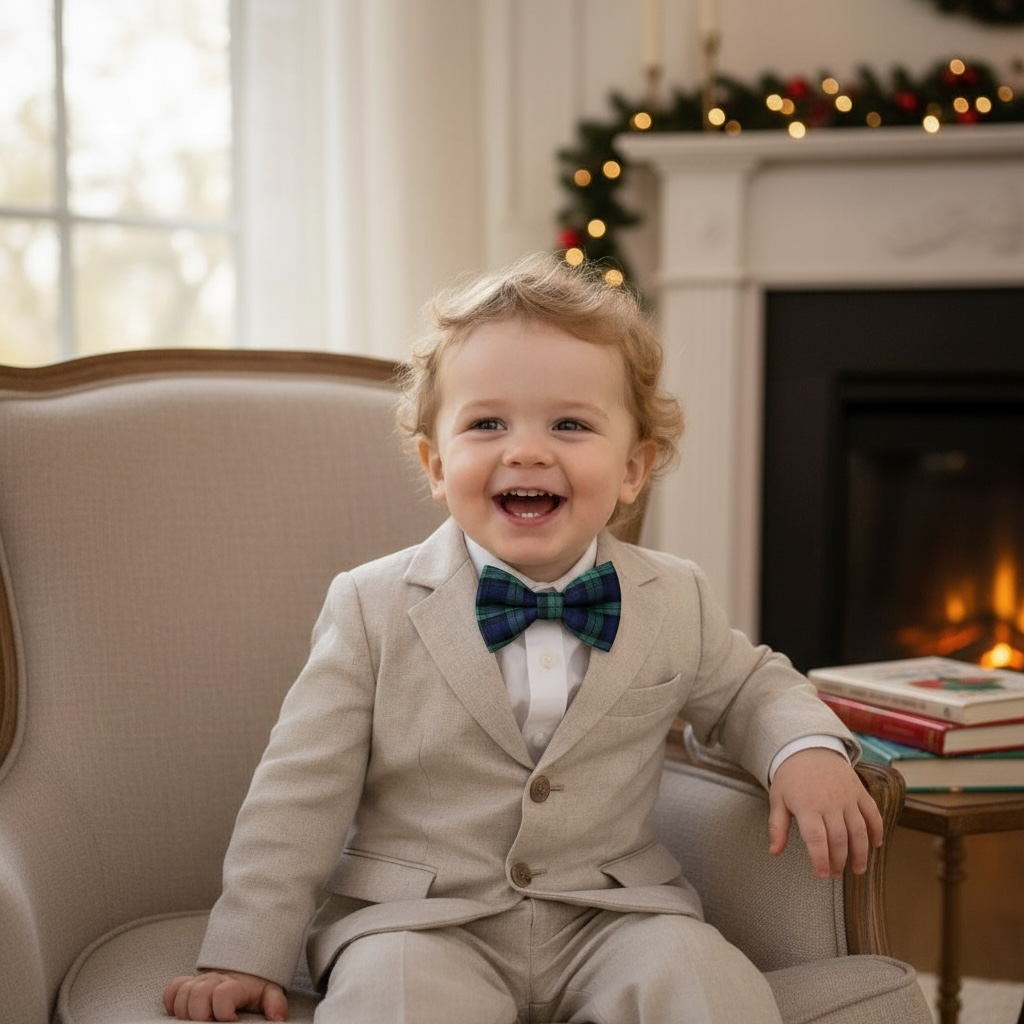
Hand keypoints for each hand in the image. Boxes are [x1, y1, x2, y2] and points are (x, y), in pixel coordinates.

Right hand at [163, 970, 287, 1021]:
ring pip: (182, 994)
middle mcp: (215, 980)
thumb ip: (275, 1003)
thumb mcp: (269, 992)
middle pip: (198, 994)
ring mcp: (200, 981)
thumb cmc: (255, 984)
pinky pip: (172, 990)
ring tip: (200, 1020)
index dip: (223, 1011)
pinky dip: (172, 1003)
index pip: (224, 994)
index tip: (231, 1021)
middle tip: (210, 1023)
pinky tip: (182, 1014)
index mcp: (236, 984)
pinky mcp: (188, 983)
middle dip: (200, 1015)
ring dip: (186, 1012)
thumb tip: (277, 1019)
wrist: (244, 963)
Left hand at [767, 748, 883, 878]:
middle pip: (839, 839)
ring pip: (859, 830)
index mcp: (807, 805)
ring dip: (860, 853)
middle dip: (839, 861)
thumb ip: (777, 827)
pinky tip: (875, 845)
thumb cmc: (791, 777)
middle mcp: (829, 802)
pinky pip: (872, 814)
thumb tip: (774, 852)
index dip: (820, 860)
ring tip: (857, 869)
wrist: (808, 747)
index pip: (816, 840)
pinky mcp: (859, 791)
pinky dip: (877, 830)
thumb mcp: (777, 799)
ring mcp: (847, 797)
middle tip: (835, 873)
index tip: (821, 875)